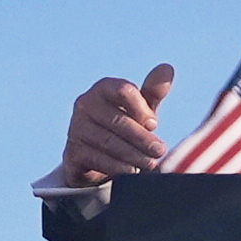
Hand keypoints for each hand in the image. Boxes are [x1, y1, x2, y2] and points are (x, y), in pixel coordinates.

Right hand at [60, 63, 174, 185]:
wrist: (94, 158)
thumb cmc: (121, 127)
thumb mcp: (139, 110)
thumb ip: (152, 92)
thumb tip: (167, 68)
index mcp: (103, 89)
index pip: (123, 91)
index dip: (141, 108)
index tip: (154, 124)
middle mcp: (85, 105)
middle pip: (117, 120)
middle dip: (142, 138)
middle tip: (160, 150)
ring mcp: (76, 129)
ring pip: (109, 141)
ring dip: (133, 154)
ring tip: (151, 163)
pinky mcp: (73, 152)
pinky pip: (98, 159)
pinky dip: (117, 166)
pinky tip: (132, 171)